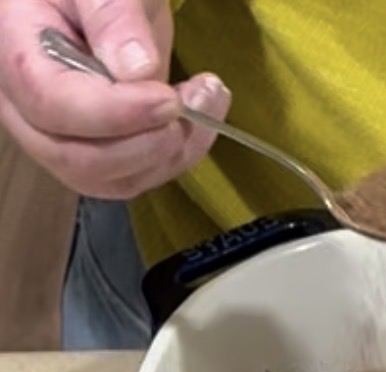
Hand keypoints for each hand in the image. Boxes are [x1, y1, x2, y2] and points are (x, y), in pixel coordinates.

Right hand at [0, 0, 229, 197]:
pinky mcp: (94, 152)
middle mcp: (25, 106)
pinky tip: (200, 120)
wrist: (100, 1)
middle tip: (192, 103)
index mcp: (15, 52)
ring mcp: (57, 137)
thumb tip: (137, 69)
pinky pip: (132, 177)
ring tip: (206, 102)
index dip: (113, 113)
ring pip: (108, 179)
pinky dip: (174, 159)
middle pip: (76, 158)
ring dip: (168, 155)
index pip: (50, 104)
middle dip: (146, 144)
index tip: (168, 100)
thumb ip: (113, 15)